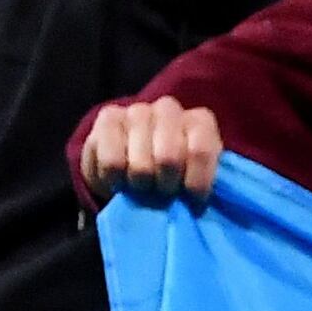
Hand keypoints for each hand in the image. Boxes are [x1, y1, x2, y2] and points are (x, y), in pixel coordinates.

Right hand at [75, 95, 226, 201]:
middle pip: (168, 158)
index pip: (200, 151)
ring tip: (142, 186)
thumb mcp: (197, 182)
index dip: (195, 184)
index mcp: (199, 122)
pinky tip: (120, 179)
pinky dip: (115, 180)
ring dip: (141, 186)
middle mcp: (169, 109)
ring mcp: (137, 111)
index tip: (192, 200)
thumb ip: (203, 185)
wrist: (133, 169)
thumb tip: (197, 200)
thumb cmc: (173, 178)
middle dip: (165, 186)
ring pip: (140, 165)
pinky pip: (112, 162)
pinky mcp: (108, 118)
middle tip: (162, 192)